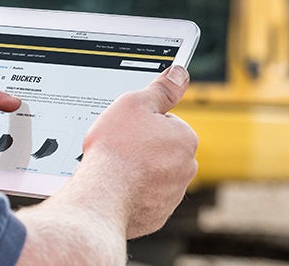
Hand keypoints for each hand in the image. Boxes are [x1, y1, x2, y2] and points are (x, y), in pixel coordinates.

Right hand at [16, 66, 196, 264]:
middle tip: (119, 146)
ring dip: (138, 169)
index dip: (143, 122)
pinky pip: (145, 196)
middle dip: (143, 146)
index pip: (167, 122)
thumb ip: (160, 89)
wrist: (102, 195)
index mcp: (185, 138)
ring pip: (153, 173)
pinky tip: (117, 186)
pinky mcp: (157, 214)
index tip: (128, 127)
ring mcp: (172, 194)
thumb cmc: (116, 148)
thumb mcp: (134, 104)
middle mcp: (186, 168)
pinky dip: (132, 191)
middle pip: (162, 149)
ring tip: (115, 167)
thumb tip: (179, 74)